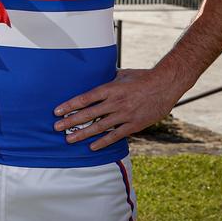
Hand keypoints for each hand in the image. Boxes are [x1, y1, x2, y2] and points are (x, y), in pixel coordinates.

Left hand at [52, 68, 184, 150]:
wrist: (165, 85)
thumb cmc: (142, 77)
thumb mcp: (121, 74)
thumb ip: (107, 79)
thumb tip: (94, 75)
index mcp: (110, 88)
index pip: (85, 98)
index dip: (70, 105)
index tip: (57, 111)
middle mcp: (115, 102)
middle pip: (88, 114)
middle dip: (70, 121)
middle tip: (56, 127)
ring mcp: (124, 114)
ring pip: (99, 127)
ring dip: (83, 134)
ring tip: (69, 139)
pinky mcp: (134, 125)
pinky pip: (116, 135)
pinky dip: (103, 141)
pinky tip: (92, 146)